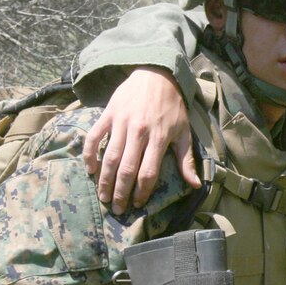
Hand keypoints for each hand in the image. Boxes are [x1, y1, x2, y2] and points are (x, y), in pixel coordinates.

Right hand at [84, 67, 198, 214]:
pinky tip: (90, 170)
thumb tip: (196, 185)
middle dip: (121, 193)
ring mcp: (121, 123)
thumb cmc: (172, 106)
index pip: (148, 172)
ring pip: (109, 158)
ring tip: (103, 197)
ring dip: (104, 180)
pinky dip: (89, 154)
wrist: (156, 75)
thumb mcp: (184, 131)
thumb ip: (186, 159)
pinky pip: (94, 137)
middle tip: (117, 209)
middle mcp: (139, 132)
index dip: (142, 192)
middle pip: (126, 170)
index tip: (138, 204)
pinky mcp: (108, 114)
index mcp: (159, 138)